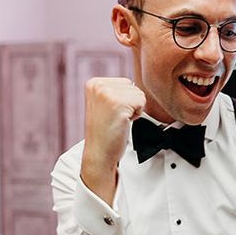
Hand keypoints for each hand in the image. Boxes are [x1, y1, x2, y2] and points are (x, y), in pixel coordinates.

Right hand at [81, 77, 145, 201]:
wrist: (99, 153)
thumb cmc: (106, 131)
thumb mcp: (104, 104)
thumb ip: (115, 90)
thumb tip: (134, 82)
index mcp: (93, 83)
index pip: (125, 82)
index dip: (125, 100)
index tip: (111, 113)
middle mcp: (98, 85)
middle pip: (133, 86)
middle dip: (130, 104)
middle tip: (116, 118)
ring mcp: (107, 94)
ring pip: (139, 93)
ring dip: (134, 109)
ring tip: (119, 120)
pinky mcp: (118, 104)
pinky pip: (142, 101)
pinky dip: (137, 114)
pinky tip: (124, 122)